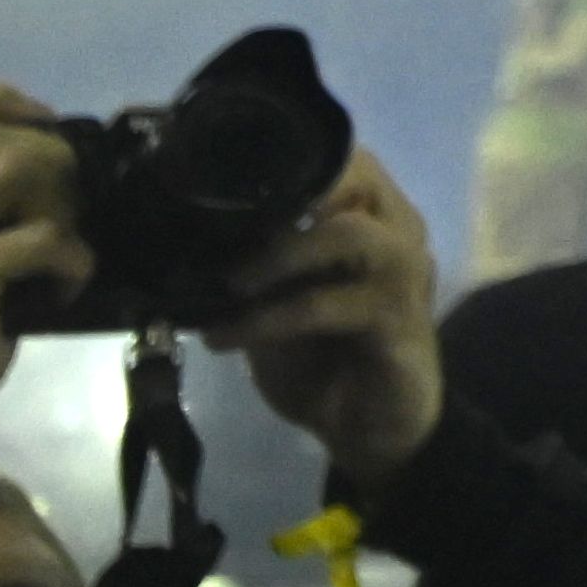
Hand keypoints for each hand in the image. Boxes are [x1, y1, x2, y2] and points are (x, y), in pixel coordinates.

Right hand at [0, 88, 82, 488]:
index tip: (46, 124)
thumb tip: (45, 161)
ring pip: (14, 169)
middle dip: (50, 158)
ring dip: (61, 203)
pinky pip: (39, 238)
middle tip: (73, 207)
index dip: (0, 99)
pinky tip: (69, 284)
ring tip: (67, 244)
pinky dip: (71, 257)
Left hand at [204, 151, 448, 490]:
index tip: (215, 173)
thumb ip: (253, 267)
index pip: (340, 156)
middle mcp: (398, 230)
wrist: (374, 432)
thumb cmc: (326, 362)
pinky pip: (328, 306)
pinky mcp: (399, 321)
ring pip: (347, 234)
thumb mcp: (277, 305)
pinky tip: (225, 336)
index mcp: (372, 216)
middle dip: (286, 193)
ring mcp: (404, 273)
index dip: (284, 153)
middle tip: (224, 224)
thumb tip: (183, 239)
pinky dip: (270, 318)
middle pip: (355, 174)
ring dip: (278, 254)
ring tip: (226, 281)